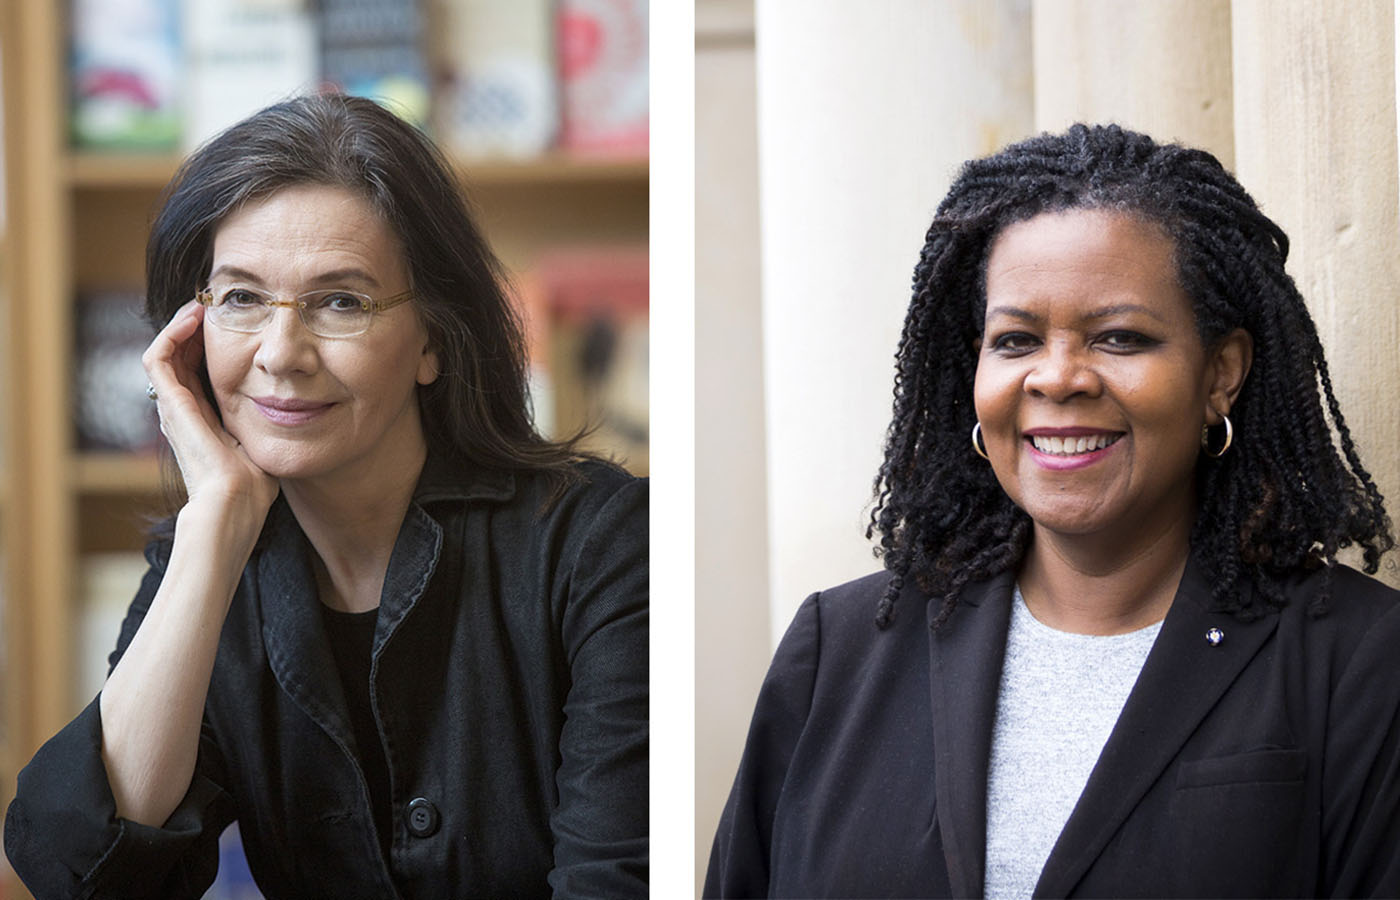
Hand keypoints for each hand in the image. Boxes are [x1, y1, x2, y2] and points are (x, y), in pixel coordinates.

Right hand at [142, 301, 278, 526]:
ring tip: (203, 305)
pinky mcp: (169, 403)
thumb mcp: (263, 441)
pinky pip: (157, 357)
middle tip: (217, 306)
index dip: (212, 344)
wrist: (235, 502)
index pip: (200, 370)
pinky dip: (171, 333)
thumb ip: (268, 422)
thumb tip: (294, 407)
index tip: (236, 323)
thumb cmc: (254, 485)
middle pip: (181, 356)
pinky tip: (193, 317)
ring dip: (181, 324)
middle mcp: (183, 410)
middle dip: (197, 329)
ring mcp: (172, 407)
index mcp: (203, 418)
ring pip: (165, 351)